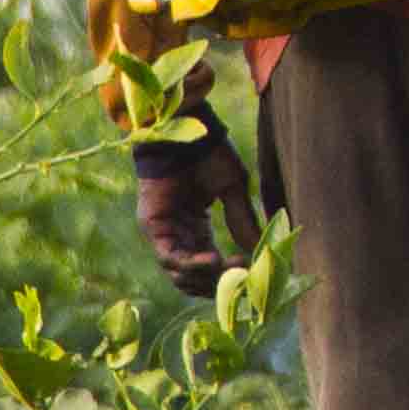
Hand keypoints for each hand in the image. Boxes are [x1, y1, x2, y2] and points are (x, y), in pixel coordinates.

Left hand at [133, 124, 256, 297]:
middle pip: (193, 277)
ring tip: (228, 267)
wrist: (186, 126)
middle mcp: (178, 234)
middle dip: (217, 283)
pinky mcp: (152, 225)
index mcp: (196, 227)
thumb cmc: (209, 152)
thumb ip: (242, 220)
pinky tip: (213, 260)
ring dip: (205, 278)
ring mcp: (163, 231)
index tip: (251, 273)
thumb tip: (256, 252)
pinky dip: (190, 264)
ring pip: (179, 274)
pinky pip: (169, 256)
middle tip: (240, 277)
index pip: (209, 265)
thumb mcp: (234, 190)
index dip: (229, 274)